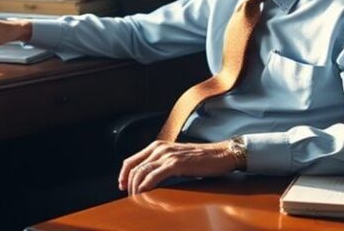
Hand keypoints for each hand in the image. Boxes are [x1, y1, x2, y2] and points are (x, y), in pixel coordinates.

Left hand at [119, 140, 237, 195]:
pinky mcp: (176, 163)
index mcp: (158, 146)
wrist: (221, 154)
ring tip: (135, 198)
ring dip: (135, 187)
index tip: (122, 186)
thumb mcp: (176, 158)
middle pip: (134, 167)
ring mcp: (167, 155)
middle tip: (128, 196)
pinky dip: (146, 185)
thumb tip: (148, 178)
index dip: (123, 174)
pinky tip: (144, 193)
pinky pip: (154, 176)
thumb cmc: (201, 159)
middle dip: (128, 183)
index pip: (132, 160)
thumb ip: (162, 164)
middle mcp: (160, 148)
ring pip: (141, 171)